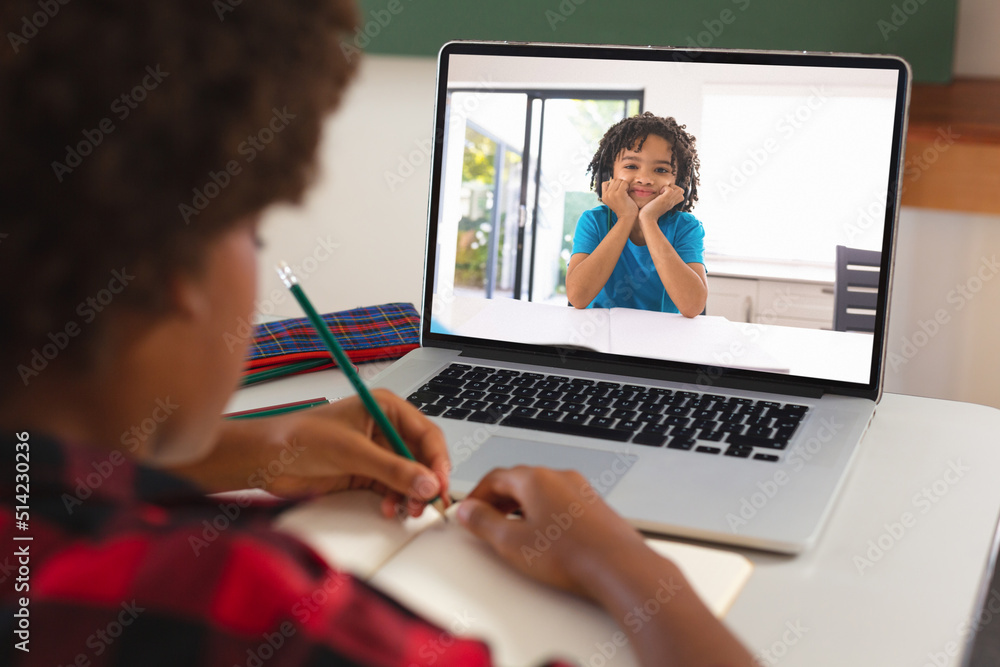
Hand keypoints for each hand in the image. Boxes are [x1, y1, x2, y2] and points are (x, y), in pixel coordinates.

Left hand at [181, 389, 450, 518]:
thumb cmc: (299, 439)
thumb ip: (392, 469)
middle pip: (421, 457)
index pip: (426, 434)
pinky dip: (394, 500)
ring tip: (407, 511)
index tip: (440, 485)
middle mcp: (385, 428)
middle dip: (426, 481)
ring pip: (408, 476)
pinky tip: (389, 509)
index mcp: (386, 408)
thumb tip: (428, 484)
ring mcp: (375, 451)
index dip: (438, 461)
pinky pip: (391, 487)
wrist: (264, 459)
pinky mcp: (364, 472)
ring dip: (411, 494)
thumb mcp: (352, 452)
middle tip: (427, 504)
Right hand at [456, 466, 651, 599]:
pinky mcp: (594, 506)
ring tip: (513, 533)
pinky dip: (544, 514)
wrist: (619, 567)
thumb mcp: (512, 543)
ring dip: (521, 508)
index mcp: (535, 479)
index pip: (495, 477)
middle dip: (497, 501)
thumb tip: (468, 511)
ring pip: (541, 492)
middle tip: (484, 522)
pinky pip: (560, 503)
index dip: (476, 495)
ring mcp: (580, 490)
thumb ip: (484, 523)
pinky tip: (545, 538)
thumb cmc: (571, 554)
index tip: (468, 512)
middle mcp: (559, 477)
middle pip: (518, 482)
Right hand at [601, 177, 638, 226]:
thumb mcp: (613, 201)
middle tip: (624, 192)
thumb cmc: (623, 209)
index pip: (605, 183)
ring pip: (619, 180)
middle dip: (620, 184)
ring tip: (626, 193)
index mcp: (604, 197)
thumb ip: (611, 192)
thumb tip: (614, 181)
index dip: (613, 184)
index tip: (618, 190)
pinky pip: (624, 183)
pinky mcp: (619, 193)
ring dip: (624, 185)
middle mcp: (606, 195)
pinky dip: (628, 187)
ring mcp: (612, 194)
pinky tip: (628, 194)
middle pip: (613, 180)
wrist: (627, 218)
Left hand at [637, 183, 684, 226]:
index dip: (674, 191)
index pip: (680, 196)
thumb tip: (657, 197)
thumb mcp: (657, 207)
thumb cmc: (649, 214)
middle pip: (682, 192)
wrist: (646, 219)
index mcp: (670, 204)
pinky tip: (659, 193)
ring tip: (662, 192)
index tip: (665, 193)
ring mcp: (669, 201)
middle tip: (664, 191)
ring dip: (671, 187)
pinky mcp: (664, 199)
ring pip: (680, 190)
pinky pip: (670, 189)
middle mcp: (671, 203)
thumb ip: (660, 203)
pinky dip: (665, 188)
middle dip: (674, 187)